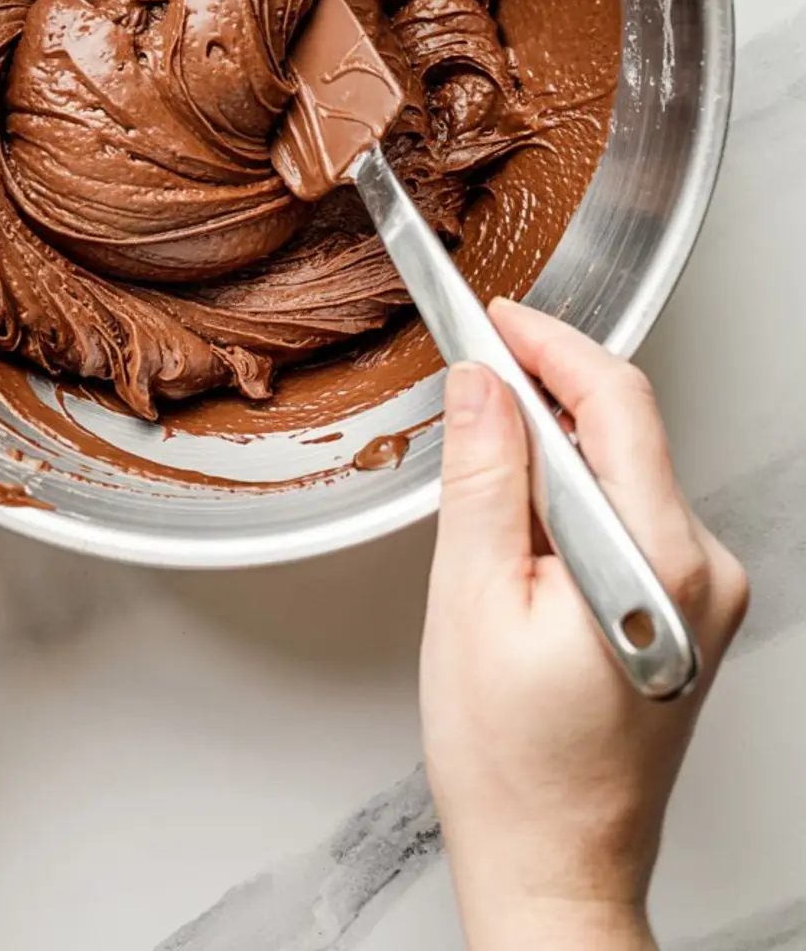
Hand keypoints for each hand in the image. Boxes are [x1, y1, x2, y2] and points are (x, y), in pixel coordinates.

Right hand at [421, 301, 748, 950]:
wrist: (554, 861)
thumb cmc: (512, 763)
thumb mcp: (470, 600)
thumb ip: (484, 477)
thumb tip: (482, 383)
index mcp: (658, 562)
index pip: (616, 404)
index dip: (550, 344)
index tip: (496, 315)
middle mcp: (704, 571)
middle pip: (626, 430)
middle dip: (545, 390)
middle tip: (473, 369)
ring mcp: (706, 592)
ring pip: (625, 469)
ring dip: (554, 447)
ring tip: (483, 471)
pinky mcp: (691, 606)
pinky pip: (631, 512)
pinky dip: (574, 493)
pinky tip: (521, 526)